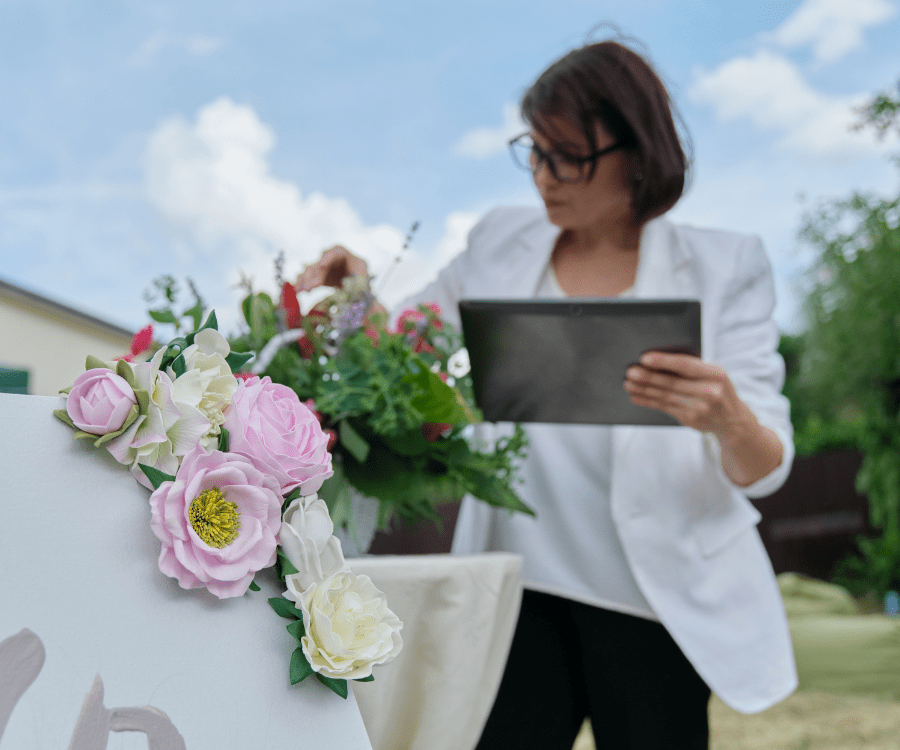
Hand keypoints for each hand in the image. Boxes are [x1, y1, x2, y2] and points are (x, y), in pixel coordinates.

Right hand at [295, 245, 368, 291]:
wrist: (361, 303)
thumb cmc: (363, 297)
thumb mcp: (361, 293)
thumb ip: (349, 291)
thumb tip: (336, 295)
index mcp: (354, 261)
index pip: (339, 251)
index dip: (328, 257)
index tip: (321, 266)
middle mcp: (339, 261)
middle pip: (323, 262)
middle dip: (315, 274)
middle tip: (309, 288)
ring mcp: (329, 267)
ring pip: (313, 269)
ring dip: (305, 279)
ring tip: (300, 291)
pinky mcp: (321, 276)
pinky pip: (309, 277)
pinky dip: (302, 282)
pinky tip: (297, 290)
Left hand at [623, 351, 750, 438]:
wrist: (732, 420)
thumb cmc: (717, 389)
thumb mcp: (713, 375)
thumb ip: (692, 368)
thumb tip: (657, 360)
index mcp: (716, 374)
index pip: (686, 366)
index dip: (664, 362)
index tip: (644, 358)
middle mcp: (709, 392)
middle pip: (672, 383)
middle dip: (648, 377)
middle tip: (630, 371)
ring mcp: (700, 408)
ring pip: (665, 396)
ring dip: (643, 389)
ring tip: (628, 383)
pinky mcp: (690, 419)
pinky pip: (664, 408)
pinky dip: (648, 401)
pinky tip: (635, 396)